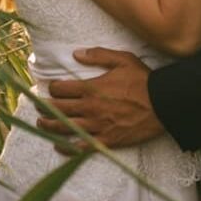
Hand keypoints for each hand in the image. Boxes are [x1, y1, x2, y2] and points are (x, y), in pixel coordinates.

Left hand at [35, 47, 164, 153]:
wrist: (162, 104)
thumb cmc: (143, 80)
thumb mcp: (123, 59)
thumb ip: (98, 55)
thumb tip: (76, 53)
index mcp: (92, 88)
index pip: (61, 89)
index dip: (53, 87)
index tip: (50, 87)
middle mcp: (90, 108)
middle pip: (58, 109)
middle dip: (45, 106)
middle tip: (37, 105)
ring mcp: (97, 126)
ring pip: (65, 128)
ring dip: (50, 126)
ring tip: (42, 123)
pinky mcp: (106, 140)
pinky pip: (82, 147)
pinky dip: (68, 147)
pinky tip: (60, 145)